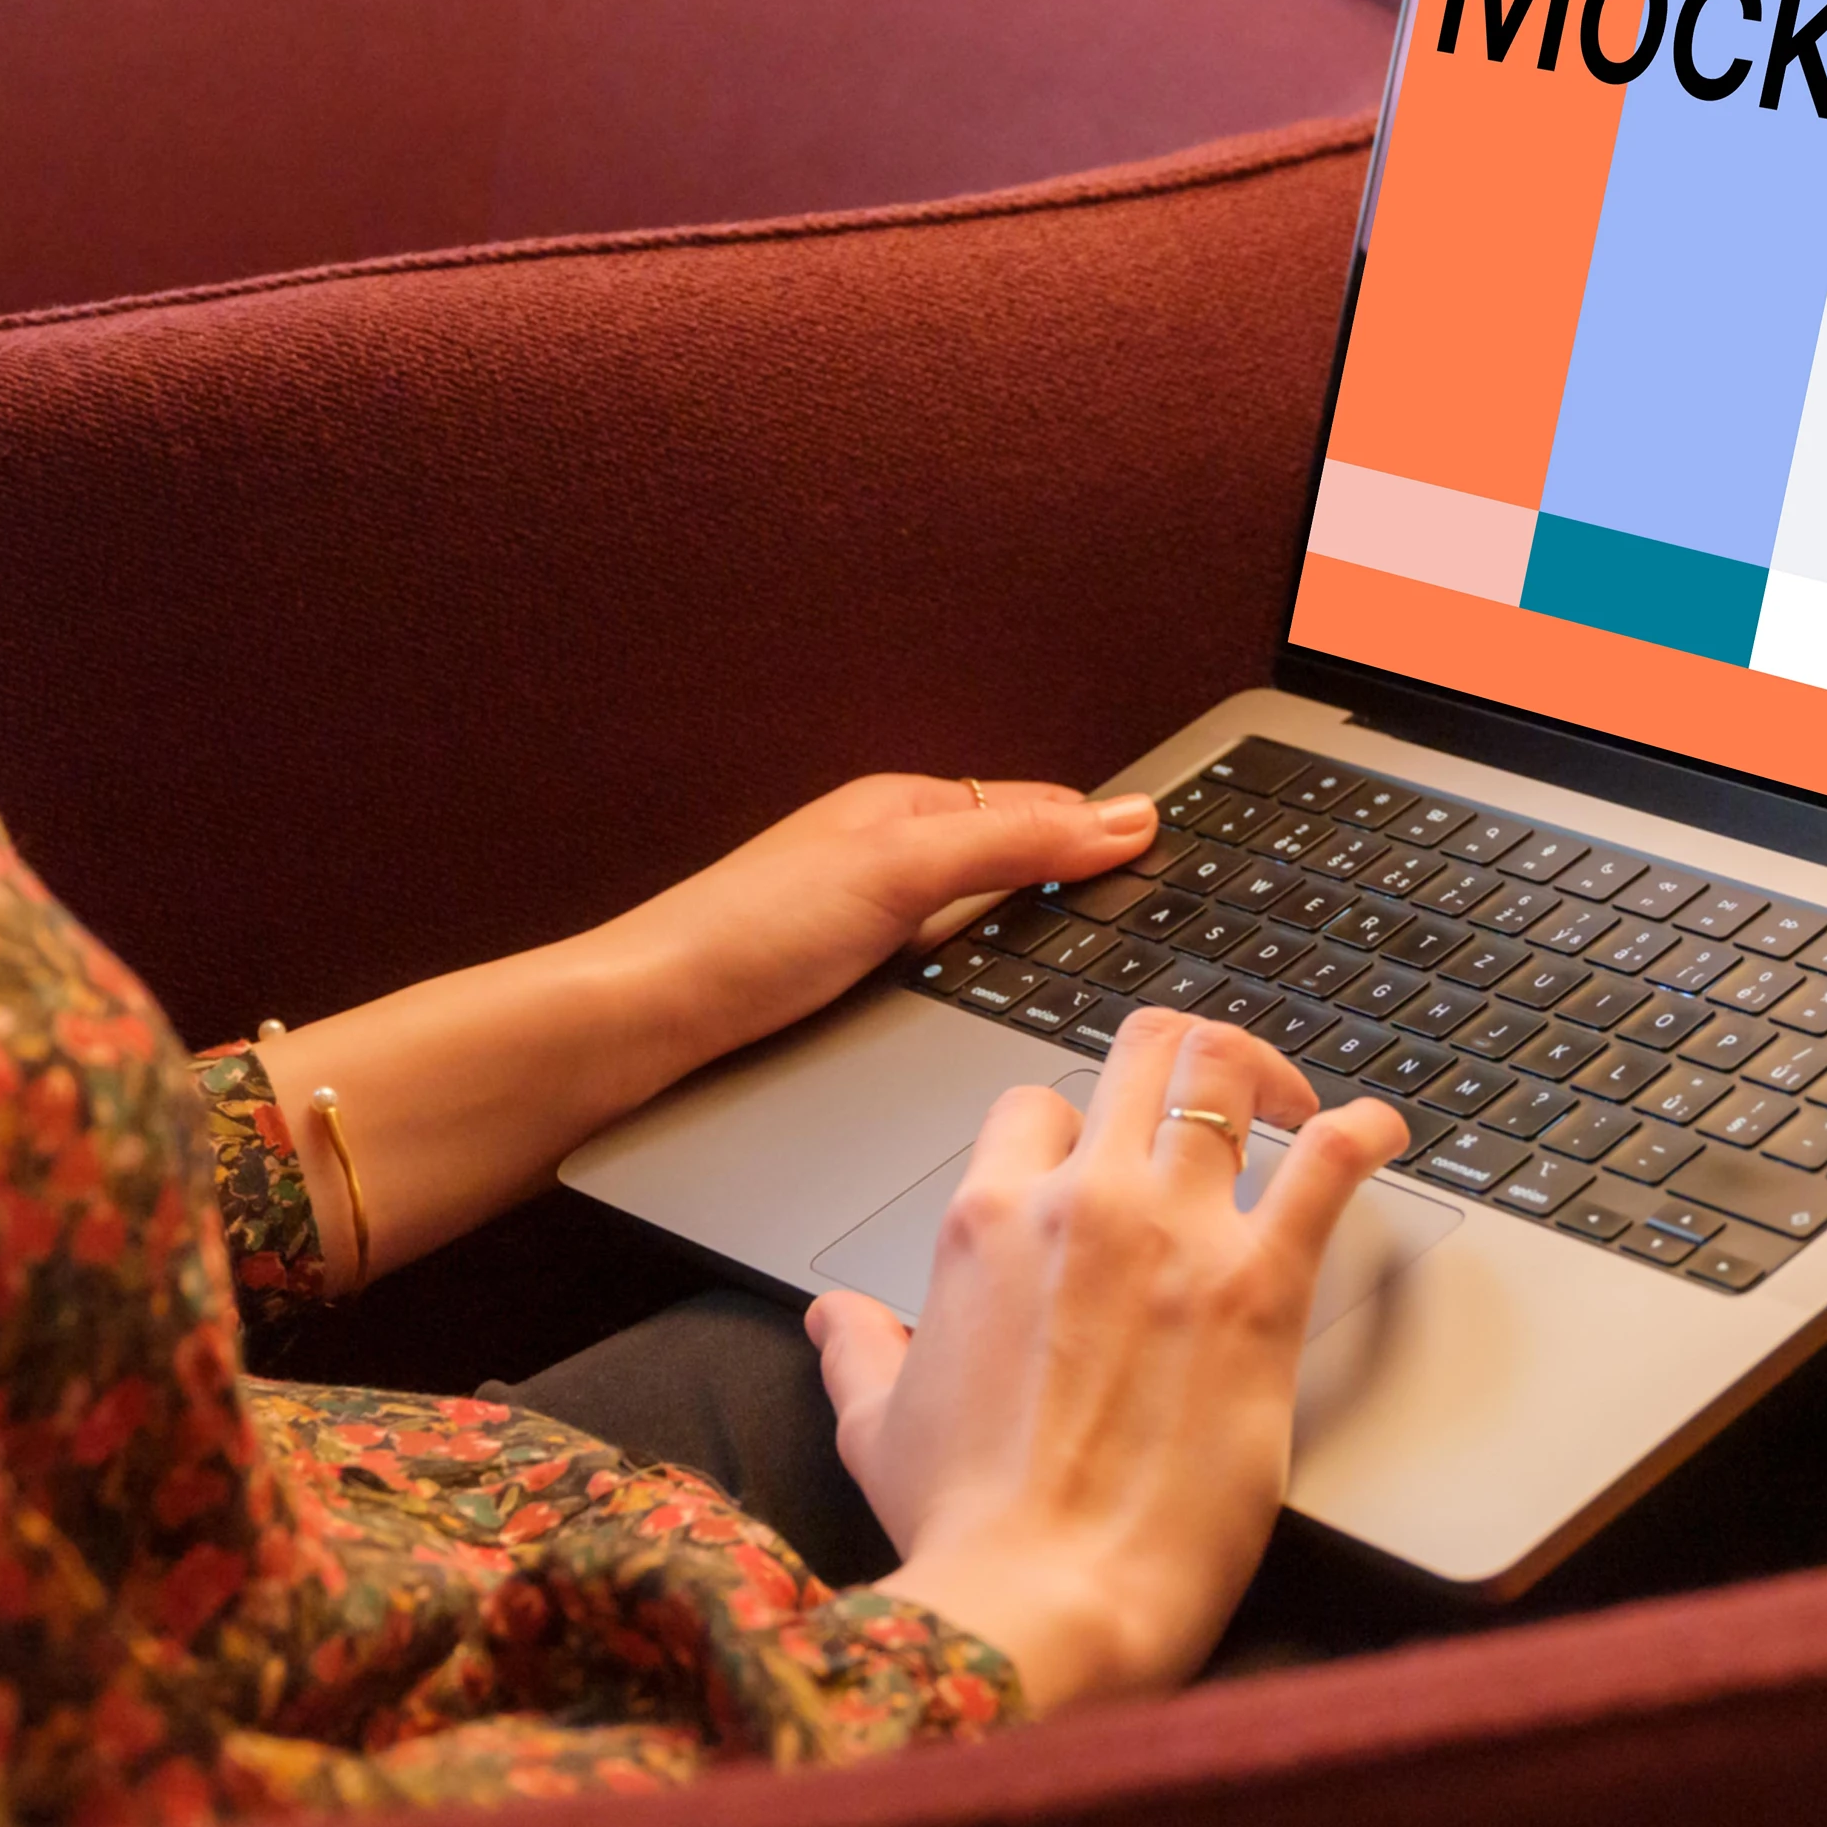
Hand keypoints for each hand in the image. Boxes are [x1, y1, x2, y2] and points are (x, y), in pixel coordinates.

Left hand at [599, 774, 1157, 1076]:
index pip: (1040, 807)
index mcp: (906, 806)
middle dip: (1085, 874)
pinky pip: (955, 959)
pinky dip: (997, 965)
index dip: (1107, 832)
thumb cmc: (747, 935)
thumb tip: (1125, 817)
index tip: (1178, 860)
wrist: (647, 1020)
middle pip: (1018, 857)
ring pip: (988, 912)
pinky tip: (1011, 995)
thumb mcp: (901, 872)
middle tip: (1164, 905)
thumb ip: (1014, 842)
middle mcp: (892, 851)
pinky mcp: (855, 976)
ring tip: (1108, 942)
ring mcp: (873, 914)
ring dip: (1041, 922)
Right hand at [808, 1011, 1409, 1710]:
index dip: (1073, 1123)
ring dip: (1267, 1074)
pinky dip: (1365, 1130)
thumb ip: (860, 1354)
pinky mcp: (1261, 1285)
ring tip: (1295, 1101)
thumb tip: (834, 1320)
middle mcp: (1080, 1203)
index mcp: (987, 1223)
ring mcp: (1174, 1233)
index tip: (1105, 1153)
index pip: (1033, 1106)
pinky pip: (1328, 1162)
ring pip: (1225, 1073)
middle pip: (1139, 1054)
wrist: (1046, 1597)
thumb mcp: (877, 1431)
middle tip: (1219, 1094)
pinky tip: (1384, 1132)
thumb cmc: (966, 1528)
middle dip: (1179, 1056)